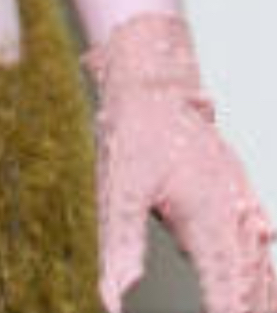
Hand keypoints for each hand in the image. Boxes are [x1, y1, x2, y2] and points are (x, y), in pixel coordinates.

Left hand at [83, 11, 276, 312]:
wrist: (153, 82)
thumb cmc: (133, 135)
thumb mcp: (118, 188)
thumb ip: (121, 245)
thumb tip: (112, 300)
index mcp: (204, 216)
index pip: (224, 283)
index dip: (227, 309)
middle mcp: (228, 211)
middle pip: (248, 275)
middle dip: (250, 303)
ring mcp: (236, 199)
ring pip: (256, 258)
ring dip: (259, 288)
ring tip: (258, 308)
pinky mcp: (235, 189)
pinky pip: (255, 236)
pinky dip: (261, 263)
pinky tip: (264, 266)